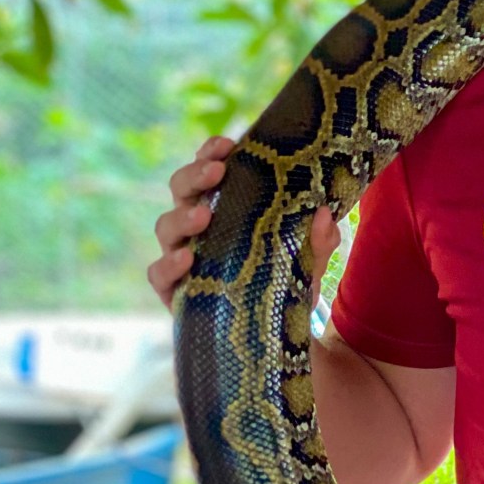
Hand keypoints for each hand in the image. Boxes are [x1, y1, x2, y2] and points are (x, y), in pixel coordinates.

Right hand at [148, 135, 340, 312]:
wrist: (279, 339)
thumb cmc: (289, 285)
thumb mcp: (311, 262)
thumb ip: (319, 241)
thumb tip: (325, 214)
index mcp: (225, 207)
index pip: (208, 171)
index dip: (210, 153)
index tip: (227, 144)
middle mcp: (198, 228)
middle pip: (180, 190)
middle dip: (194, 176)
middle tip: (217, 171)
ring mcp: (183, 259)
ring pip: (165, 227)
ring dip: (182, 217)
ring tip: (204, 216)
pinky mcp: (176, 293)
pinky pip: (158, 275)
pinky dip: (168, 264)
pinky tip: (186, 259)